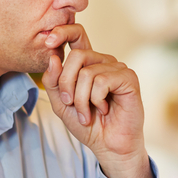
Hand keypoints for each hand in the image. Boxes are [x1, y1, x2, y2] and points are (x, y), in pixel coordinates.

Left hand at [40, 24, 153, 177]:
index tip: (48, 41)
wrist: (108, 146)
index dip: (62, 32)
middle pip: (77, 56)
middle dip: (66, 84)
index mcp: (88, 63)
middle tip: (70, 103)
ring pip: (87, 72)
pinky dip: (96, 100)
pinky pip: (102, 81)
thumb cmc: (88, 125)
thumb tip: (53, 57)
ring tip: (88, 114)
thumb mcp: (61, 103)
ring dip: (82, 99)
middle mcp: (103, 61)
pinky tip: (104, 109)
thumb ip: (53, 81)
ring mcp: (117, 68)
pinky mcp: (129, 78)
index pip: (77, 35)